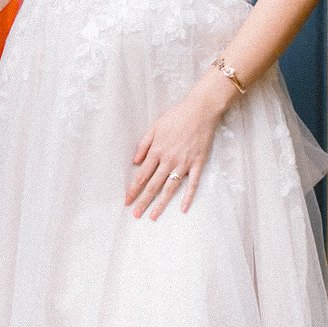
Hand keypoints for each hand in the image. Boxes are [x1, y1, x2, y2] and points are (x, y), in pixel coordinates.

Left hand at [125, 69, 231, 220]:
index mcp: (157, 150)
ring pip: (170, 188)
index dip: (133, 189)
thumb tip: (134, 161)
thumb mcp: (156, 126)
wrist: (201, 110)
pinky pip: (192, 184)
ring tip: (153, 216)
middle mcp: (169, 159)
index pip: (142, 175)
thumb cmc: (177, 116)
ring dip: (160, 203)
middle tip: (136, 214)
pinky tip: (182, 209)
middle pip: (153, 185)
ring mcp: (184, 163)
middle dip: (143, 201)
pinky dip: (188, 197)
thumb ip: (144, 144)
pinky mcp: (198, 163)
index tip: (127, 200)